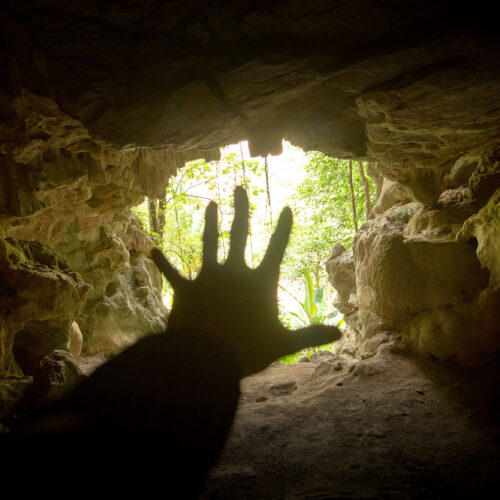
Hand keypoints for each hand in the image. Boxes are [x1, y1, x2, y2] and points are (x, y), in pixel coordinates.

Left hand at [151, 186, 340, 376]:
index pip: (276, 249)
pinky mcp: (185, 290)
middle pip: (239, 234)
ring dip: (209, 223)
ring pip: (208, 243)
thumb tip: (341, 333)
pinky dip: (162, 263)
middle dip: (241, 209)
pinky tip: (150, 250)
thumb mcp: (284, 344)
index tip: (286, 207)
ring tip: (210, 204)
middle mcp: (233, 273)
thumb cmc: (247, 351)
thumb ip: (311, 335)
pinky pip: (172, 273)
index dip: (283, 228)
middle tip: (240, 187)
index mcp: (258, 283)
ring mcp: (207, 278)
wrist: (205, 360)